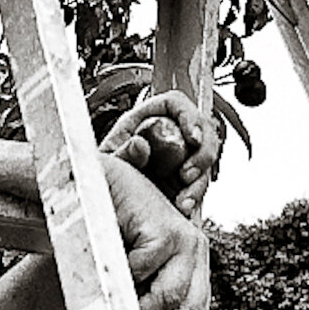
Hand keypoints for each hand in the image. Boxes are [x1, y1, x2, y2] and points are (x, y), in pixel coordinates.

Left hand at [99, 90, 221, 216]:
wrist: (108, 201)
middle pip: (200, 129)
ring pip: (204, 157)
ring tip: (183, 199)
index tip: (193, 138)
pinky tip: (183, 205)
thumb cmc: (104, 174)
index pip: (175, 104)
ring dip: (200, 179)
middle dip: (203, 152)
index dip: (189, 116)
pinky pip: (200, 181)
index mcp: (145, 119)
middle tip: (188, 174)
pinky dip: (196, 194)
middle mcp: (166, 134)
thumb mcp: (107, 163)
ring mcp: (178, 155)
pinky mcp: (184, 177)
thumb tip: (139, 143)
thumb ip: (122, 153)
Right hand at [101, 155, 209, 309]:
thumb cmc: (109, 228)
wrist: (96, 183)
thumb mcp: (131, 266)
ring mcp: (187, 239)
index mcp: (193, 261)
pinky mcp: (166, 229)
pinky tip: (106, 263)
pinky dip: (120, 274)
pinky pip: (143, 271)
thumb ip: (142, 294)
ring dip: (133, 303)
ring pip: (166, 298)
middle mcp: (197, 250)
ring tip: (108, 298)